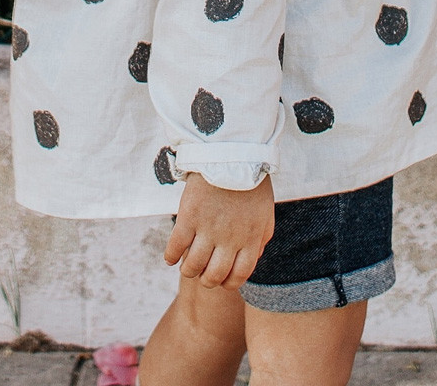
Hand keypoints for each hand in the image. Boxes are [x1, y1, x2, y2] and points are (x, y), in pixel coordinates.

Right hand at [164, 172, 274, 290]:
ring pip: (193, 266)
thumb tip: (254, 258)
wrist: (232, 153)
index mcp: (250, 239)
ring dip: (188, 270)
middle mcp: (229, 239)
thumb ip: (262, 238)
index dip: (229, 283)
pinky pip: (175, 246)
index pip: (238, 276)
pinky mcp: (189, 216)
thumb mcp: (266, 212)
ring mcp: (208, 229)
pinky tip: (170, 257)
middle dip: (207, 280)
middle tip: (203, 273)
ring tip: (187, 265)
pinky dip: (170, 256)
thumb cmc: (251, 181)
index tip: (222, 280)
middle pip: (214, 276)